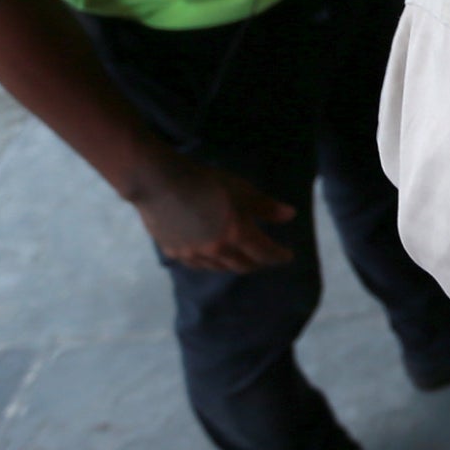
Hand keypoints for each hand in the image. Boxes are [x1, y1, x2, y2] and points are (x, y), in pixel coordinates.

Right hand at [133, 157, 296, 272]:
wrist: (159, 183)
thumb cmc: (205, 182)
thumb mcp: (241, 189)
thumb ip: (265, 206)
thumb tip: (290, 216)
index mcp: (236, 236)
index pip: (264, 253)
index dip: (278, 255)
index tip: (286, 256)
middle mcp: (216, 252)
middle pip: (242, 265)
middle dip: (257, 263)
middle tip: (264, 258)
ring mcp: (193, 255)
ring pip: (219, 268)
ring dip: (234, 265)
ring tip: (240, 258)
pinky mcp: (173, 252)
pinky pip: (198, 265)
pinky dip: (211, 263)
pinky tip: (211, 257)